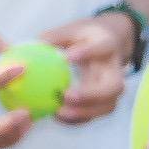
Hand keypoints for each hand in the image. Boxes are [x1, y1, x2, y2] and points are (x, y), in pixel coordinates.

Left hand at [46, 7, 137, 127]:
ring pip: (107, 105)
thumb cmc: (85, 38)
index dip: (87, 53)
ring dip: (84, 112)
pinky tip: (57, 116)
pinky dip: (78, 118)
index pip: (104, 47)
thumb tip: (33, 45)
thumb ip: (54, 37)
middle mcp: (115, 70)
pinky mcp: (105, 102)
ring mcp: (112, 89)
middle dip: (91, 94)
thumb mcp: (72, 30)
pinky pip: (95, 114)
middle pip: (114, 86)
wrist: (108, 46)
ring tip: (59, 111)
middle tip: (66, 95)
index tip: (67, 57)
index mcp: (108, 46)